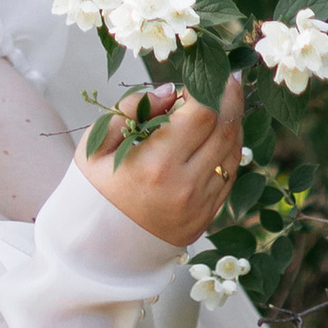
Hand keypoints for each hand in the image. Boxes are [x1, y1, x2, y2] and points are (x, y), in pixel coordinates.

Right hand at [82, 75, 245, 248]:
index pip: (202, 114)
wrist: (96, 252)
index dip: (212, 89)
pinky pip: (229, 177)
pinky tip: (222, 137)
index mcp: (156, 163)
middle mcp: (184, 185)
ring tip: (227, 104)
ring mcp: (199, 205)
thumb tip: (169, 91)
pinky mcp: (205, 219)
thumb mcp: (97, 145)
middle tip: (230, 79)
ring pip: (233, 154)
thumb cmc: (93, 193)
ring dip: (234, 124)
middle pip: (225, 130)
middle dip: (231, 99)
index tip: (209, 75)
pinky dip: (230, 152)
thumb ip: (131, 109)